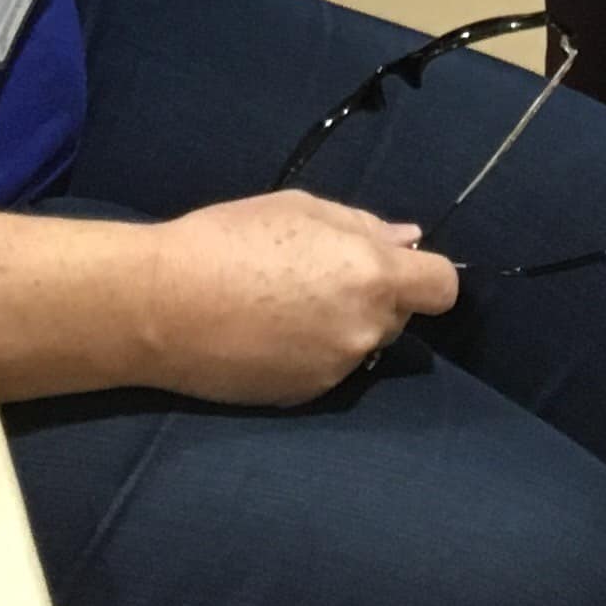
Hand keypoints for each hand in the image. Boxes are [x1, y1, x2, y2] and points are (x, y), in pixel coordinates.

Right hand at [139, 193, 457, 404]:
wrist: (164, 306)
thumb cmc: (228, 239)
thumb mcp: (298, 209)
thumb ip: (362, 226)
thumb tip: (407, 240)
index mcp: (371, 276)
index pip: (442, 287)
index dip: (426, 274)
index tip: (396, 266)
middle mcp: (365, 330)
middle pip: (399, 316)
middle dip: (375, 295)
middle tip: (319, 273)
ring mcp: (336, 369)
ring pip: (361, 343)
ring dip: (342, 324)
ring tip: (284, 303)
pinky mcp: (305, 397)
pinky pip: (328, 366)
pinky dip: (312, 350)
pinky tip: (267, 332)